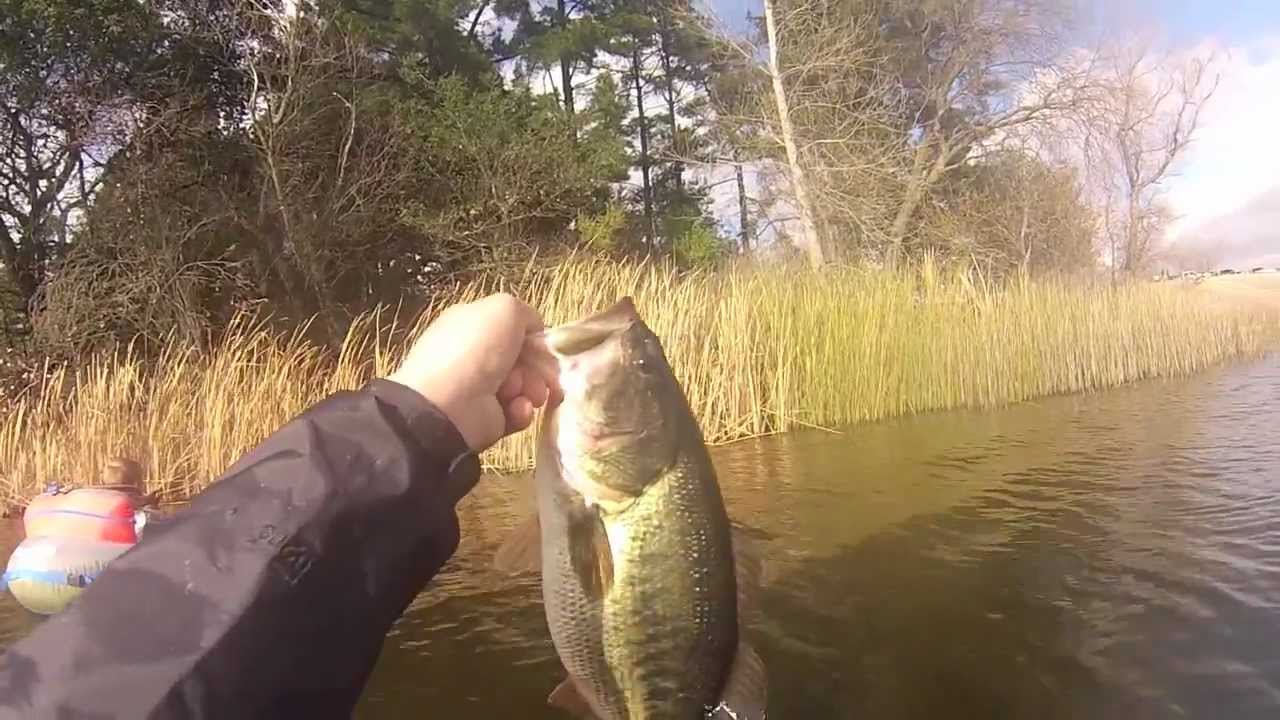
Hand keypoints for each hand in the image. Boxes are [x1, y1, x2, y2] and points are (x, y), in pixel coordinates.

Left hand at [385, 293, 560, 451]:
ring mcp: (481, 388)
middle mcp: (476, 355)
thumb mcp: (504, 309)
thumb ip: (525, 313)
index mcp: (474, 325)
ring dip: (532, 389)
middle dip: (538, 366)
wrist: (449, 403)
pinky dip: (521, 411)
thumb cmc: (476, 349)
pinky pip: (517, 412)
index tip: (547, 347)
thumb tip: (534, 330)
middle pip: (524, 359)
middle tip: (543, 375)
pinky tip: (516, 409)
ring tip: (525, 394)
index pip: (514, 329)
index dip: (534, 337)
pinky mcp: (488, 418)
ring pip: (525, 386)